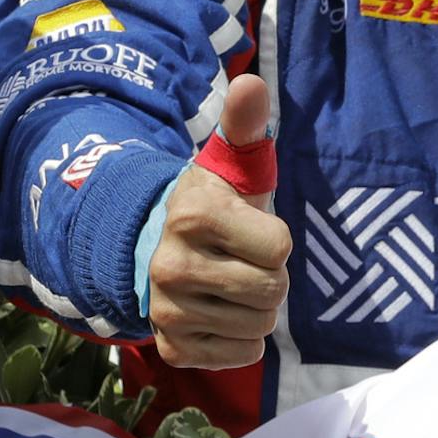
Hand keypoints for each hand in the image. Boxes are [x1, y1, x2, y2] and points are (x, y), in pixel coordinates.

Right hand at [149, 73, 290, 369]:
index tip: (248, 227)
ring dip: (257, 307)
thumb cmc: (214, 204)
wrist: (158, 250)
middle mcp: (171, 266)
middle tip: (243, 260)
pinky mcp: (171, 348)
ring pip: (259, 325)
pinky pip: (241, 355)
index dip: (275, 238)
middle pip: (272, 291)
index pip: (280, 248)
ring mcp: (167, 311)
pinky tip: (220, 312)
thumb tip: (251, 82)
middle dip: (270, 277)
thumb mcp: (230, 163)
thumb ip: (245, 124)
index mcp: (192, 215)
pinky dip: (242, 338)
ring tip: (230, 283)